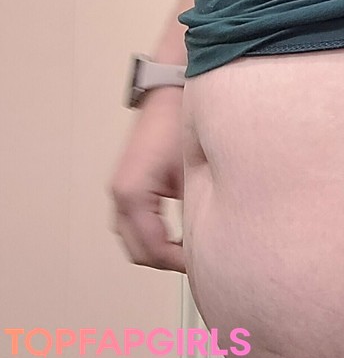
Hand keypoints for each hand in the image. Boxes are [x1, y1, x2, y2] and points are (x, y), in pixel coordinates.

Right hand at [108, 86, 186, 272]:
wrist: (170, 93)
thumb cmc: (181, 124)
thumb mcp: (194, 172)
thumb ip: (196, 209)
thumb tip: (208, 238)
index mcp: (133, 194)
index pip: (152, 248)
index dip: (178, 261)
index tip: (199, 264)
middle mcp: (121, 195)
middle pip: (137, 250)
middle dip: (166, 261)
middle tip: (196, 263)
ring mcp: (121, 190)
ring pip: (133, 238)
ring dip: (157, 249)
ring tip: (189, 252)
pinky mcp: (128, 184)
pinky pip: (135, 222)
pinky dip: (153, 234)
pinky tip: (179, 235)